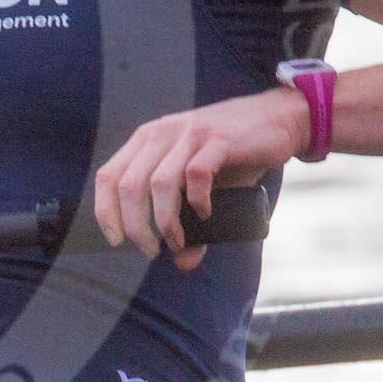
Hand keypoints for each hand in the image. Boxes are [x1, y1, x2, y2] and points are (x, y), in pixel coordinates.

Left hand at [93, 88, 308, 268]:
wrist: (277, 119)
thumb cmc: (233, 155)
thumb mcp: (203, 187)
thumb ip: (190, 221)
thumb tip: (183, 262)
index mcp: (147, 140)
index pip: (108, 176)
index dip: (105, 211)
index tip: (116, 240)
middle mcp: (162, 134)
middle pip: (129, 185)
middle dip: (135, 226)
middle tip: (150, 250)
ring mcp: (189, 134)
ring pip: (159, 183)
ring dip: (164, 221)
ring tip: (177, 241)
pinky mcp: (219, 139)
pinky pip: (196, 174)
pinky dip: (197, 201)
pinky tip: (206, 213)